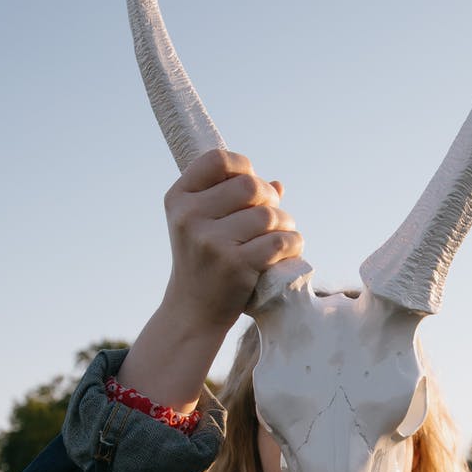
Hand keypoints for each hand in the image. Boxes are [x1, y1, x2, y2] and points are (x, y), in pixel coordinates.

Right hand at [116, 151, 303, 412]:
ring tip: (283, 234)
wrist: (193, 312)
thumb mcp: (203, 225)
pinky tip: (288, 249)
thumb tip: (278, 184)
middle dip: (270, 198)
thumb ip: (233, 200)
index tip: (252, 187)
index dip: (243, 167)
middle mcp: (189, 217)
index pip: (217, 159)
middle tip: (274, 215)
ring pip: (269, 215)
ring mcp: (211, 242)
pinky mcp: (235, 265)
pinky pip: (279, 241)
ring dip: (286, 223)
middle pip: (250, 186)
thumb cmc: (204, 262)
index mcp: (179, 199)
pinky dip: (292, 243)